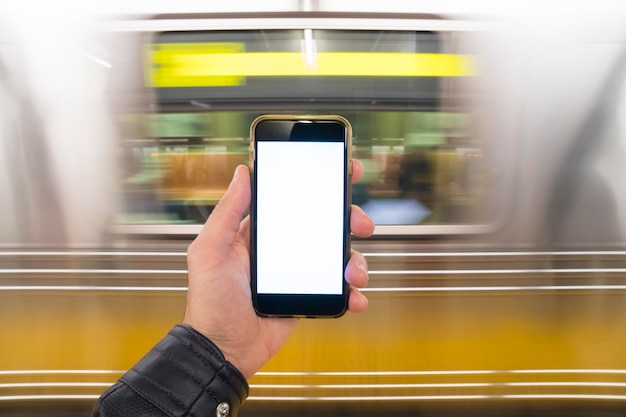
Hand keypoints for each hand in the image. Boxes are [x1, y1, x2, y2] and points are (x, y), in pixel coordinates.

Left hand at [183, 160, 374, 378]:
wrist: (223, 352)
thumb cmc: (209, 303)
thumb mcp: (210, 252)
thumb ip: (226, 212)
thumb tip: (243, 173)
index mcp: (259, 232)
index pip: (292, 198)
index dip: (319, 182)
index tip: (343, 169)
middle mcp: (282, 248)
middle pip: (324, 224)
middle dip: (348, 220)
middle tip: (360, 223)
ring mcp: (298, 273)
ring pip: (337, 256)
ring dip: (355, 259)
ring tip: (355, 273)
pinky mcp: (309, 297)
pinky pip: (337, 289)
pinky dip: (352, 292)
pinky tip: (355, 296)